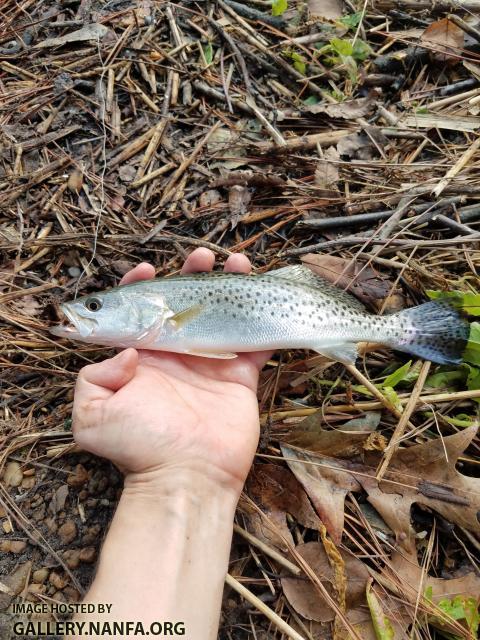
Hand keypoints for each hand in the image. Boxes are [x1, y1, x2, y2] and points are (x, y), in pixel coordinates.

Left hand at [72, 249, 269, 494]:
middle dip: (192, 275)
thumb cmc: (139, 447)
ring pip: (221, 312)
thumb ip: (94, 377)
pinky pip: (254, 340)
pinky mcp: (240, 376)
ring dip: (229, 285)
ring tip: (236, 262)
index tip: (148, 270)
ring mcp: (210, 363)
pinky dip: (261, 317)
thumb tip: (129, 353)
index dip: (141, 286)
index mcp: (142, 356)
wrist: (186, 478)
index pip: (138, 312)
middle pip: (184, 303)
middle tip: (201, 256)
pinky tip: (264, 291)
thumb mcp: (92, 414)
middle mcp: (176, 354)